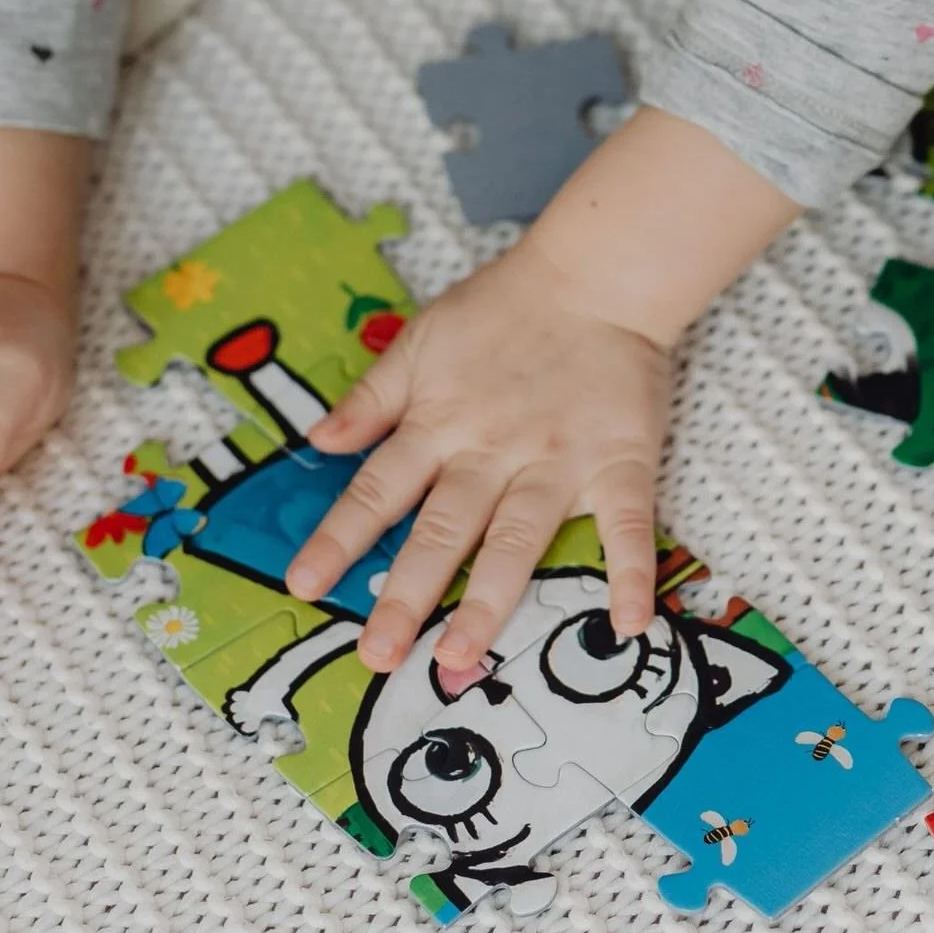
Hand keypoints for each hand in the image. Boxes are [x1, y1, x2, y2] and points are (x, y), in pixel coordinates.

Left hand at [285, 234, 671, 673]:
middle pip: (442, 530)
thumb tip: (318, 443)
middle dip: (406, 595)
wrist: (596, 274)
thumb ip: (372, 398)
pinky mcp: (621, 462)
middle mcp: (492, 451)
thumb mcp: (421, 340)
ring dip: (490, 601)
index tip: (304, 585)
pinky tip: (627, 625)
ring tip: (461, 657)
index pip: (378, 490)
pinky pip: (627, 526)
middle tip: (377, 657)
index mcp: (439, 423)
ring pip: (517, 539)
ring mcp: (558, 462)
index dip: (338, 538)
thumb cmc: (504, 307)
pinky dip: (629, 573)